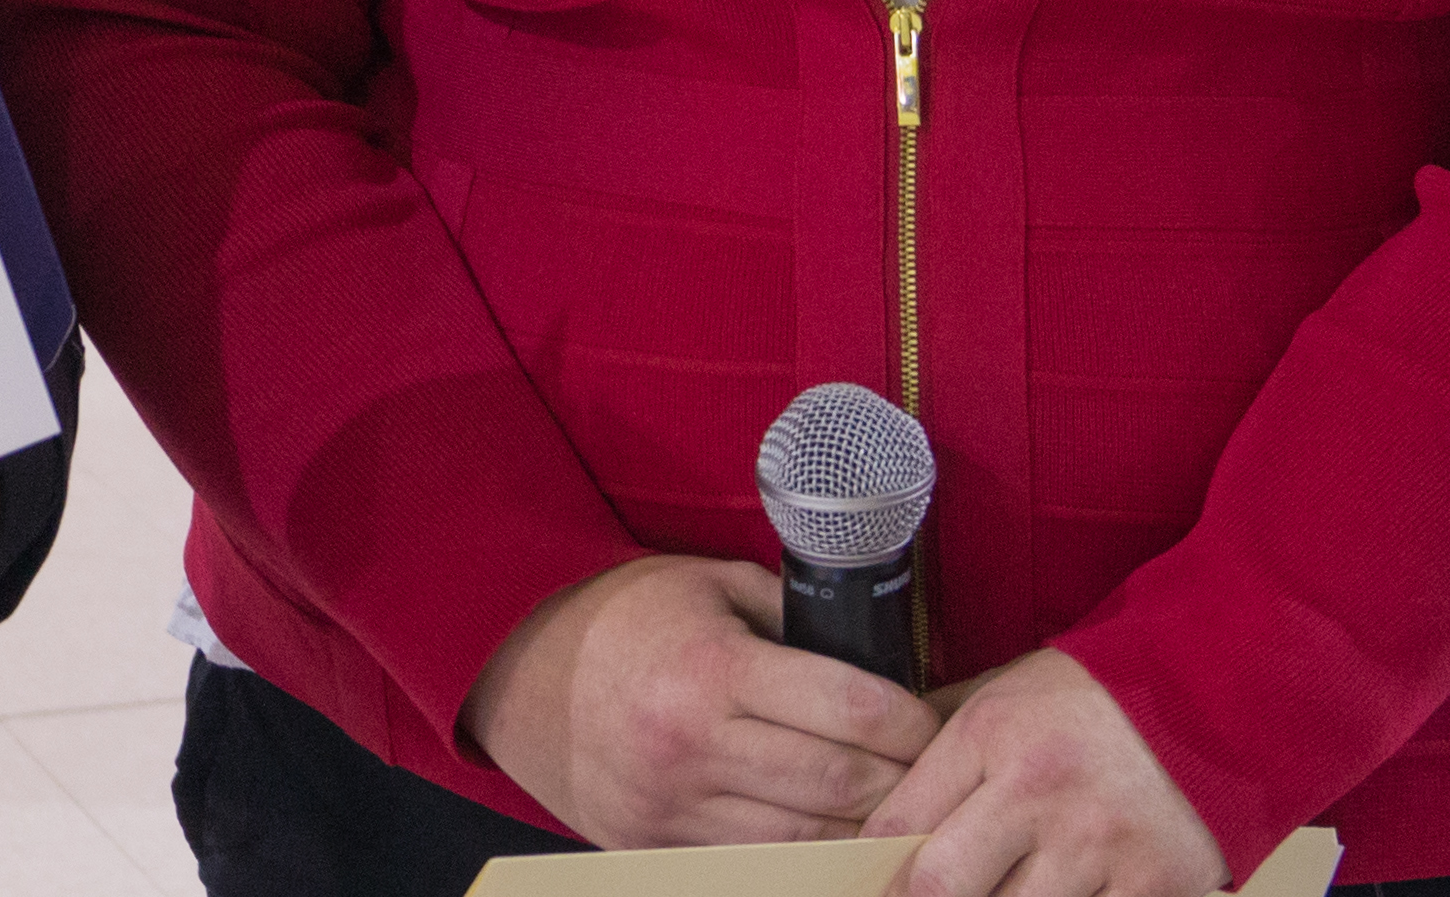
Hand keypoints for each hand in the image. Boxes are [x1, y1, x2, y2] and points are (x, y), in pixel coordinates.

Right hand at [460, 555, 939, 848]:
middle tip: (932, 772)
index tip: (933, 722)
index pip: (851, 711)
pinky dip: (801, 855)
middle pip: (838, 785)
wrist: (516, 664)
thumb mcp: (710, 586)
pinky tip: (830, 834)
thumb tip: (875, 653)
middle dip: (900, 783)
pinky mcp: (652, 845)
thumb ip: (790, 617)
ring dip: (859, 829)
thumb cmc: (623, 614)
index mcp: (713, 669)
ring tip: (893, 809)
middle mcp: (692, 745)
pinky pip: (753, 864)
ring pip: (804, 841)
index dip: (912, 724)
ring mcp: (670, 806)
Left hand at [870, 649, 1227, 895]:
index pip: (897, 825)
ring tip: (1008, 886)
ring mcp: (1099, 845)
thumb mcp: (1005, 691)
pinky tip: (1067, 892)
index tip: (871, 884)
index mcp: (992, 736)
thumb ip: (943, 743)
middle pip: (939, 889)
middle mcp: (1041, 792)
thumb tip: (877, 789)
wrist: (1216, 694)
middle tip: (933, 896)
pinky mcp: (1155, 887)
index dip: (870, 868)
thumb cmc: (1095, 698)